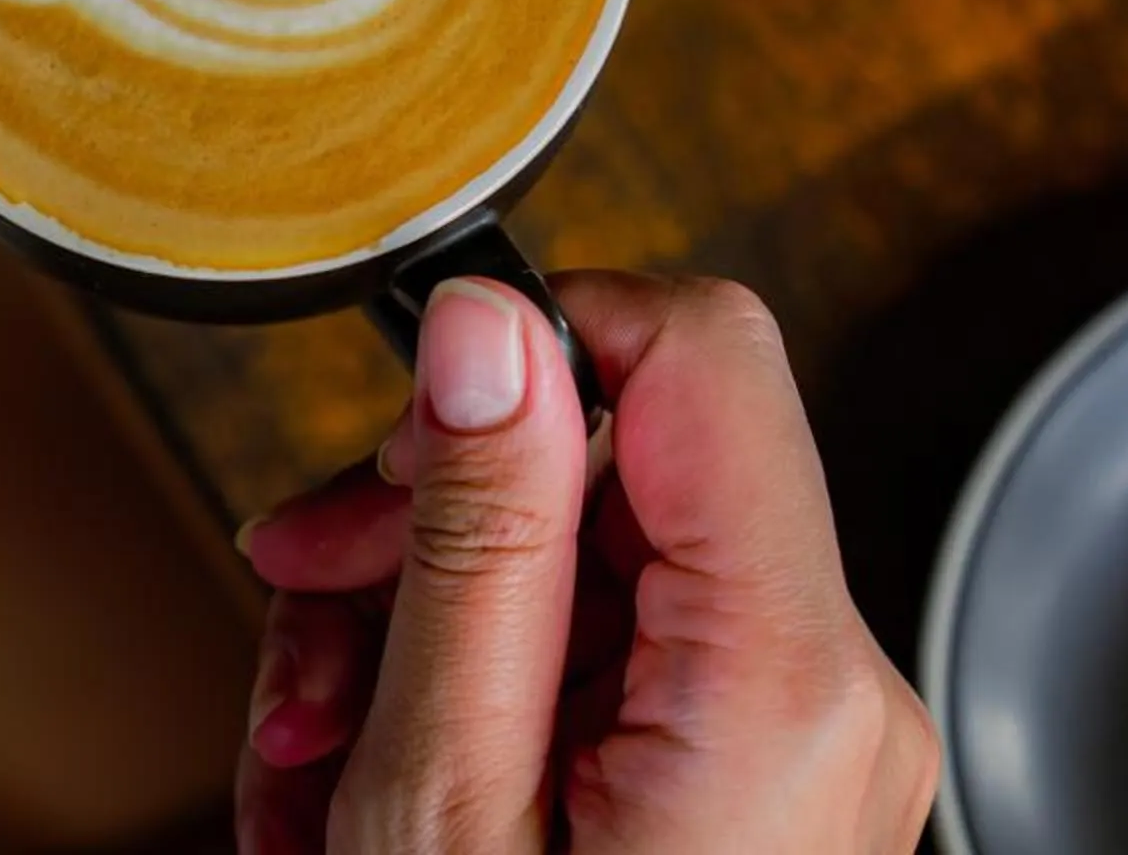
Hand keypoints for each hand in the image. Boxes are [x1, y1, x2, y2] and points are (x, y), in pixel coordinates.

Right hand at [232, 275, 935, 854]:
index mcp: (783, 681)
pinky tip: (362, 771)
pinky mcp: (750, 774)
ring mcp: (796, 741)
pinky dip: (467, 684)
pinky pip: (600, 651)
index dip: (540, 337)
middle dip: (430, 509)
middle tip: (300, 587)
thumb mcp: (444, 799)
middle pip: (622, 455)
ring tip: (306, 734)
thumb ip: (478, 542)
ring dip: (413, 611)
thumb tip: (490, 328)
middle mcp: (827, 694)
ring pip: (586, 552)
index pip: (702, 350)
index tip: (407, 412)